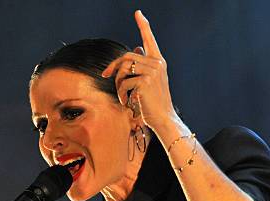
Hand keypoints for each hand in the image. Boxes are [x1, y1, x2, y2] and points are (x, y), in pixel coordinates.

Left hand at [101, 10, 177, 131]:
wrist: (164, 118)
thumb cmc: (155, 102)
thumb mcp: (151, 81)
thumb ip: (143, 65)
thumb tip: (136, 48)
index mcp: (159, 61)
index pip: (149, 39)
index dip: (143, 25)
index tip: (138, 13)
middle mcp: (157, 63)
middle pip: (127, 56)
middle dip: (113, 66)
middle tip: (105, 75)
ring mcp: (152, 71)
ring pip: (123, 68)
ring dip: (118, 83)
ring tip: (123, 95)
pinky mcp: (145, 81)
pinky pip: (124, 83)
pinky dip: (122, 94)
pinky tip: (127, 102)